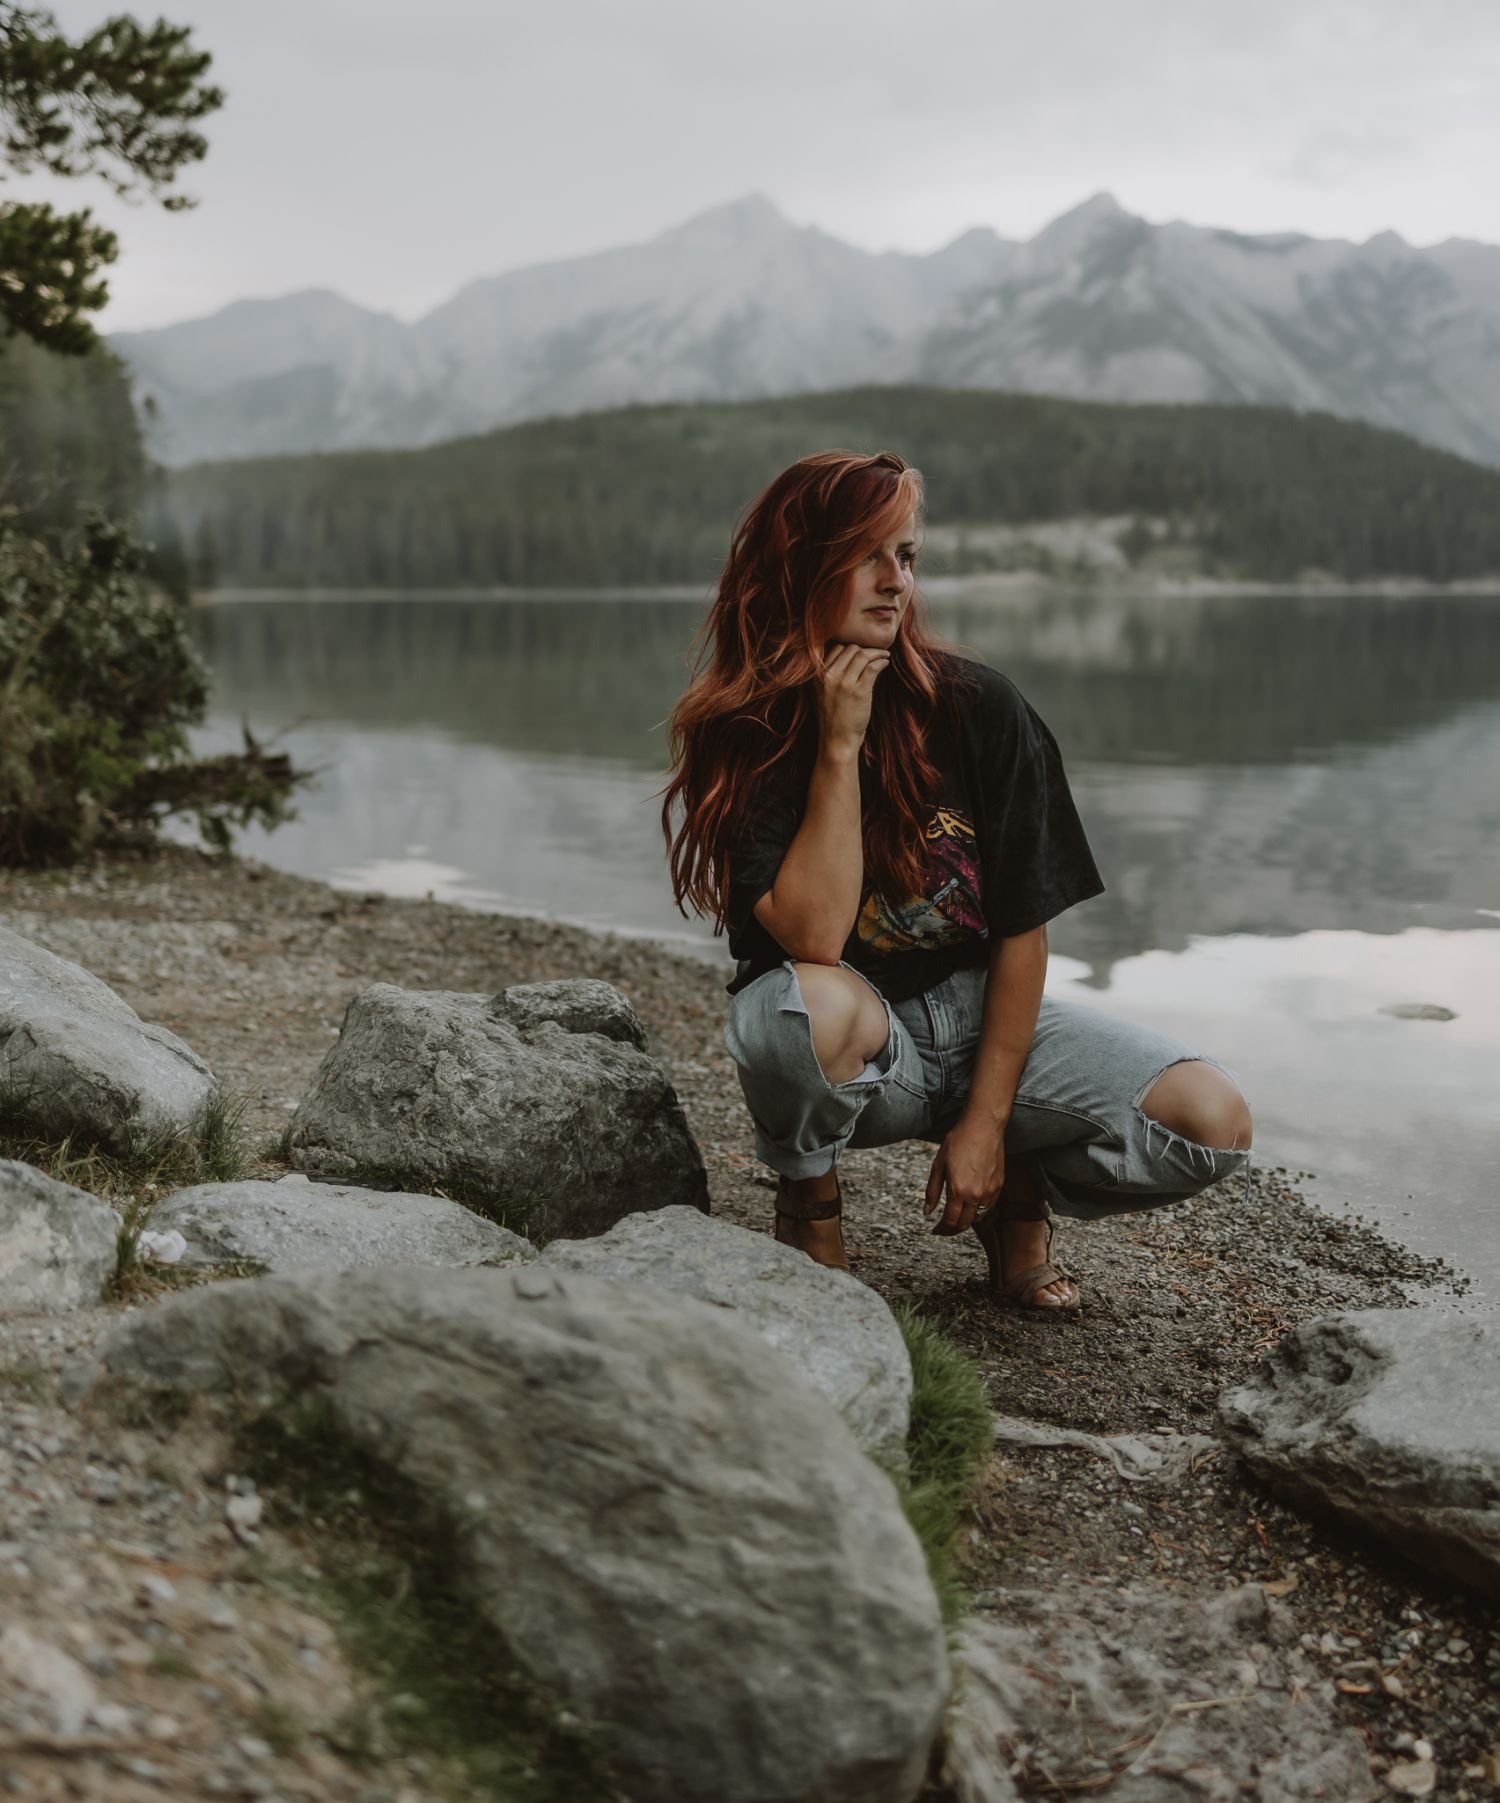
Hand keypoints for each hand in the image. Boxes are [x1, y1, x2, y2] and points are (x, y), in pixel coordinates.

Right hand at [816, 642, 888, 755]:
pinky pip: (873, 666)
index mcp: (815, 675)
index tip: (861, 650)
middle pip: (850, 648)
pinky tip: (885, 662)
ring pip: (862, 654)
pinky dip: (881, 661)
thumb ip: (828, 674)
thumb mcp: (820, 693)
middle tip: (876, 651)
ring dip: (876, 652)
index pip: (836, 648)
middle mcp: (827, 676)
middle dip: (865, 648)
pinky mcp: (858, 691)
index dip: (851, 647)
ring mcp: (843, 683)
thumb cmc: (832, 719)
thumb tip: (849, 654)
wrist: (836, 741)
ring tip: (884, 655)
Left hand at [924, 1113, 1005, 1235]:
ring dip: (966, 1221)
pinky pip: (988, 1207)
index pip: (950, 1221)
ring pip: (978, 1218)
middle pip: (964, 1224)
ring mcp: (989, 1192)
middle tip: (944, 1227)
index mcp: (958, 1190)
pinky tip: (970, 1205)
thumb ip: (933, 1191)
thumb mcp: (938, 1165)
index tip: (936, 1229)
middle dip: (952, 1229)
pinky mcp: (999, 1186)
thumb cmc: (959, 1141)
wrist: (983, 1127)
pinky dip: (979, 1211)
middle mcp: (975, 1195)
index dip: (942, 1229)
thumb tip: (927, 1211)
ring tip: (956, 1216)